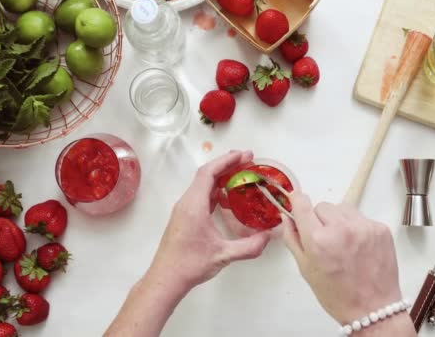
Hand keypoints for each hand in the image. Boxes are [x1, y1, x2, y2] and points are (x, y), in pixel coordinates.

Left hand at [149, 150, 271, 289]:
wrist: (166, 278)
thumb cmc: (189, 265)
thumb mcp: (223, 255)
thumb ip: (249, 247)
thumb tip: (268, 237)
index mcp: (194, 205)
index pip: (209, 173)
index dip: (226, 161)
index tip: (244, 155)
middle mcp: (187, 203)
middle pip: (206, 175)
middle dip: (227, 165)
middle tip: (247, 160)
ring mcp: (184, 210)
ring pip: (202, 185)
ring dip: (220, 177)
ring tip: (241, 175)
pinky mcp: (184, 218)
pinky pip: (201, 196)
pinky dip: (215, 190)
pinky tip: (227, 198)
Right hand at [283, 192, 407, 328]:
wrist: (373, 308)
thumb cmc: (337, 294)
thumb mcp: (306, 269)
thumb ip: (293, 239)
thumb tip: (287, 217)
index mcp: (318, 241)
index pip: (302, 204)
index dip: (298, 200)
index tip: (297, 200)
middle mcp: (341, 229)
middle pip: (322, 206)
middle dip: (319, 218)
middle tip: (324, 238)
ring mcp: (363, 227)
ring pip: (342, 208)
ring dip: (338, 219)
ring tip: (342, 241)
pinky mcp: (380, 229)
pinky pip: (361, 217)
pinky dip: (356, 227)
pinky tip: (357, 246)